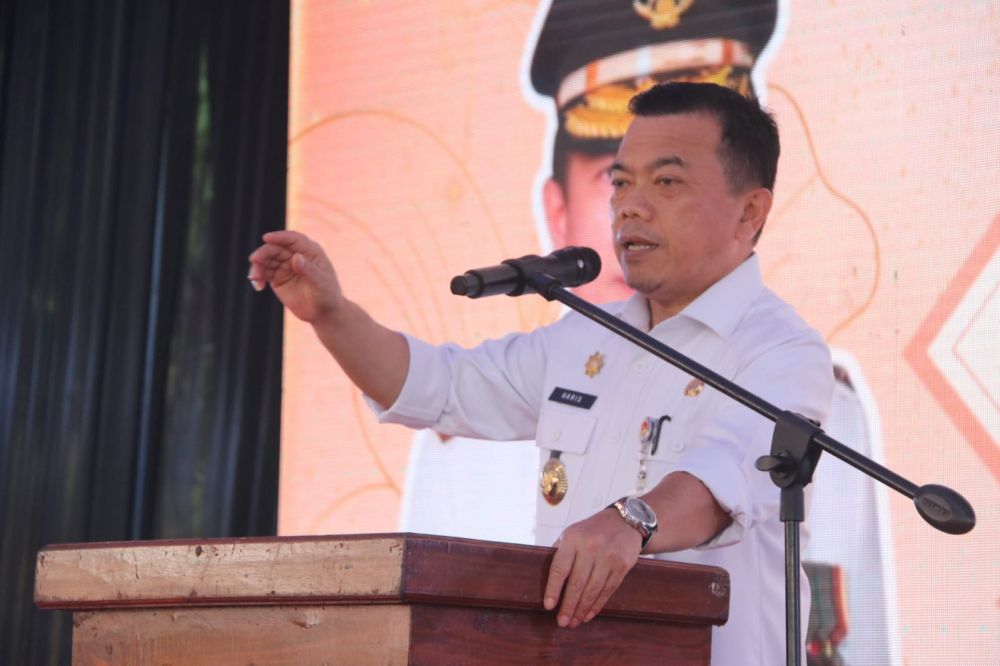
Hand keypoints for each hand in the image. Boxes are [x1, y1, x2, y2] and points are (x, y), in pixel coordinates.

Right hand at [247, 230, 344, 322]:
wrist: (323, 313)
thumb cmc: (327, 295)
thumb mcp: (320, 283)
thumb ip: (308, 270)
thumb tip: (295, 257)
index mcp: (310, 251)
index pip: (293, 239)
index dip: (279, 237)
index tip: (266, 238)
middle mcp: (296, 255)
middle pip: (276, 248)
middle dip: (264, 252)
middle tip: (254, 260)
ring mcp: (285, 266)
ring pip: (267, 260)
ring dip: (258, 266)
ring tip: (255, 277)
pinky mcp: (277, 278)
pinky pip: (264, 273)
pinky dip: (258, 277)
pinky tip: (258, 285)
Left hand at [543, 508, 641, 628]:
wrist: (625, 521)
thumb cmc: (591, 531)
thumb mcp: (572, 533)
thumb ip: (559, 553)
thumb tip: (545, 580)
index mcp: (573, 538)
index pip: (560, 568)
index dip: (553, 589)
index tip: (548, 606)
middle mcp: (591, 547)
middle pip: (577, 583)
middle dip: (568, 606)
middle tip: (562, 622)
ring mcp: (608, 557)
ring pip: (592, 590)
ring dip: (582, 609)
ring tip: (573, 622)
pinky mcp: (622, 566)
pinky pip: (607, 590)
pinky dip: (597, 605)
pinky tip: (588, 615)